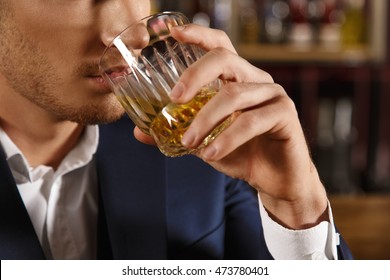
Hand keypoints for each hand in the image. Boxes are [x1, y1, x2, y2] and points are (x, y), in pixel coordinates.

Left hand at [134, 24, 328, 229]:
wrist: (273, 180)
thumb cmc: (240, 154)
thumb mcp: (203, 142)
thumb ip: (176, 133)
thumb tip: (139, 131)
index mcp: (236, 80)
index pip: (219, 47)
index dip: (199, 35)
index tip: (173, 33)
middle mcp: (255, 80)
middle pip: (224, 58)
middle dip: (195, 75)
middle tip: (174, 99)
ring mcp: (272, 94)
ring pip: (234, 95)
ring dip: (205, 119)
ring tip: (189, 142)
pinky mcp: (285, 114)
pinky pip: (251, 121)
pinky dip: (227, 138)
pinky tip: (211, 153)